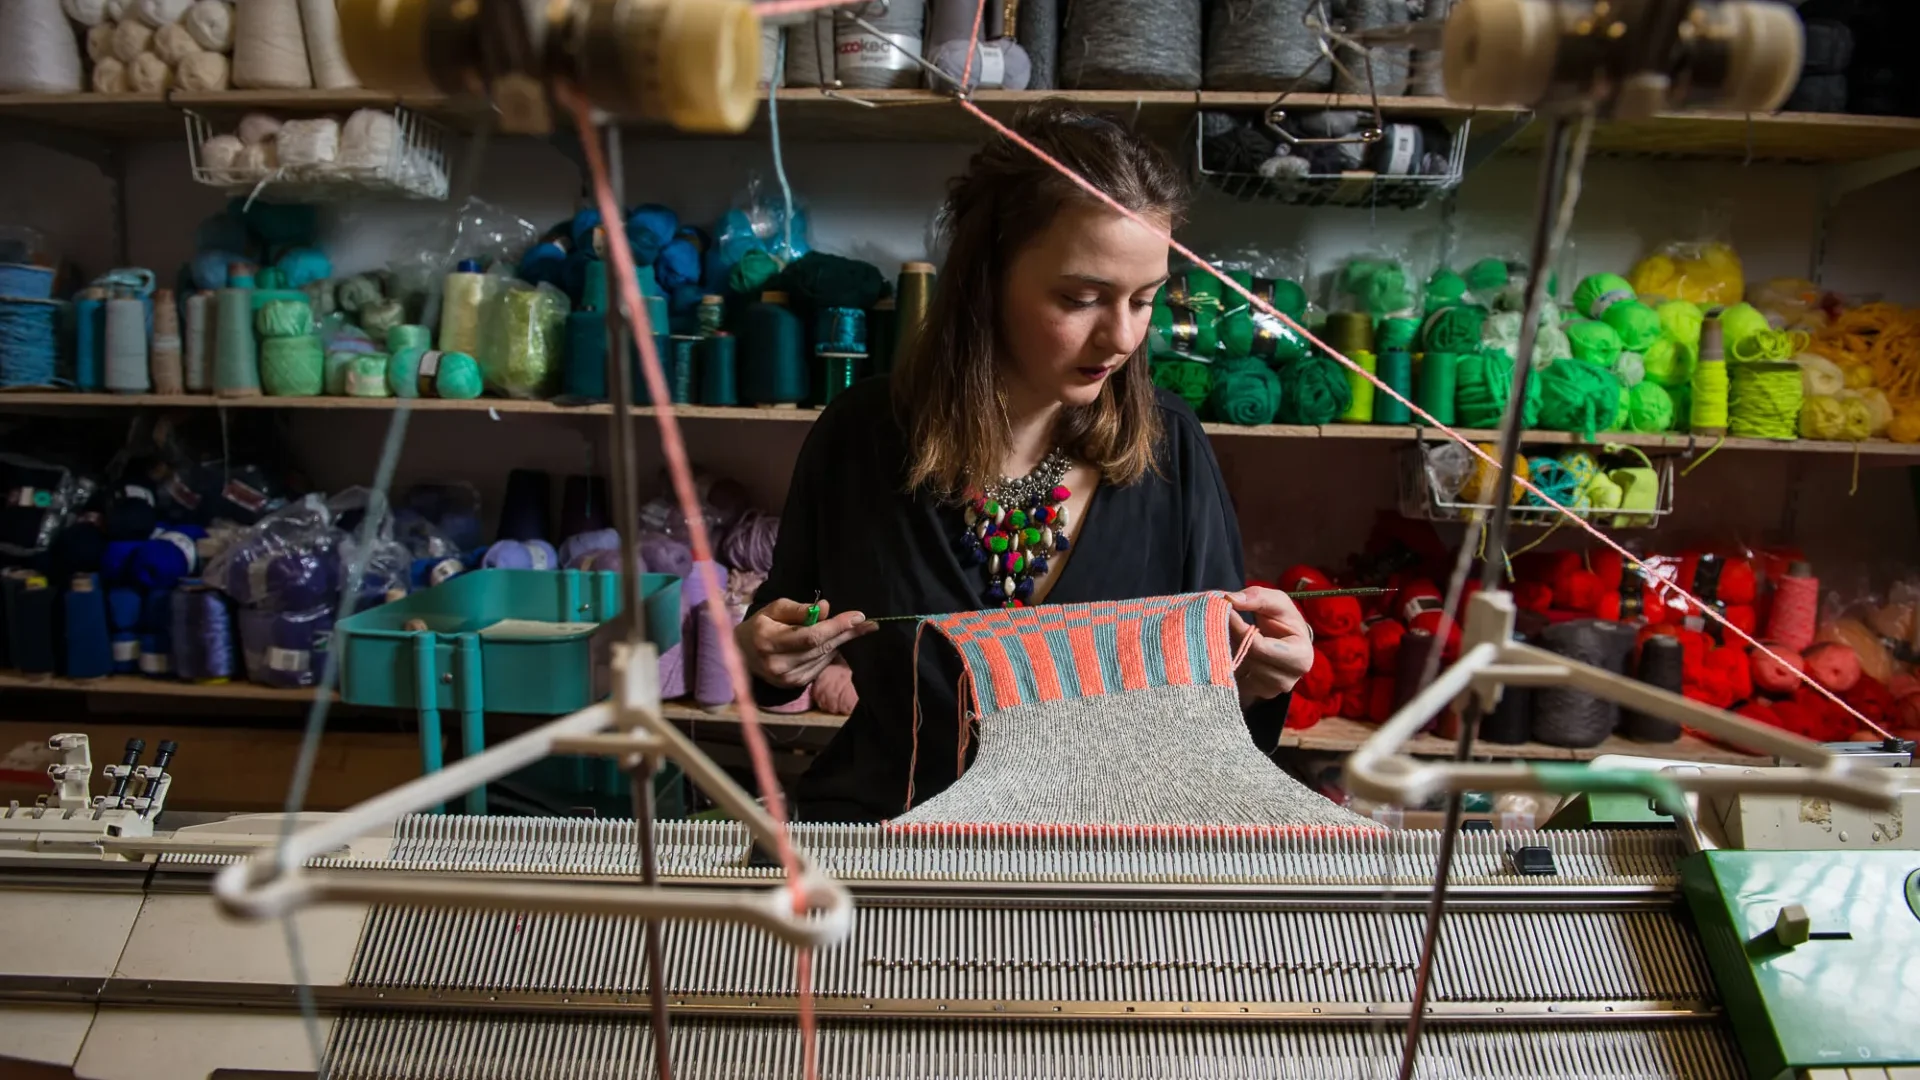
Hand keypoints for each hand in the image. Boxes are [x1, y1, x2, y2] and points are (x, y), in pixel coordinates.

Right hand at [736, 598, 877, 689]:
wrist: (741, 654)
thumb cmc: (760, 625)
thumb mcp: (774, 609)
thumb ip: (799, 609)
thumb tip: (825, 608)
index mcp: (769, 641)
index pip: (810, 636)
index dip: (836, 626)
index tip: (858, 616)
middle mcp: (778, 664)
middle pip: (821, 648)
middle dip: (846, 634)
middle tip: (869, 623)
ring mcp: (787, 678)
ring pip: (823, 657)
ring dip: (840, 642)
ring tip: (855, 629)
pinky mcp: (794, 685)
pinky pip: (820, 666)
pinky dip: (829, 653)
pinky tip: (834, 642)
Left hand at [1226, 586, 1313, 705]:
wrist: (1286, 641)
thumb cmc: (1283, 620)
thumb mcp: (1276, 601)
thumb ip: (1256, 597)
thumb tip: (1230, 599)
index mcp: (1301, 657)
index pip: (1260, 647)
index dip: (1240, 628)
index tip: (1226, 611)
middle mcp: (1289, 680)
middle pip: (1249, 660)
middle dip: (1235, 639)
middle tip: (1225, 621)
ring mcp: (1273, 690)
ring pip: (1241, 670)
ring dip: (1232, 650)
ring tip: (1236, 636)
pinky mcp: (1258, 694)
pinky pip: (1237, 680)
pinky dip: (1232, 663)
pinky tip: (1237, 651)